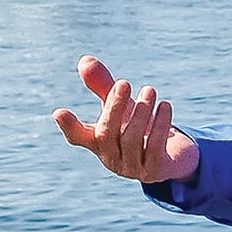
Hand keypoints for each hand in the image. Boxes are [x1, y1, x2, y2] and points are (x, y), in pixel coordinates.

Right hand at [54, 55, 199, 183]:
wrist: (171, 157)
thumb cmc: (137, 127)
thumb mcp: (120, 105)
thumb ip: (102, 85)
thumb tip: (85, 60)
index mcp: (97, 142)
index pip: (77, 137)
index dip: (69, 126)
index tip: (59, 112)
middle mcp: (111, 158)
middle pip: (106, 134)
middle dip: (114, 106)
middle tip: (124, 82)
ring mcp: (131, 168)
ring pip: (132, 140)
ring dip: (141, 112)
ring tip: (150, 90)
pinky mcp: (154, 172)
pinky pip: (155, 148)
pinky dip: (160, 125)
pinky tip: (165, 106)